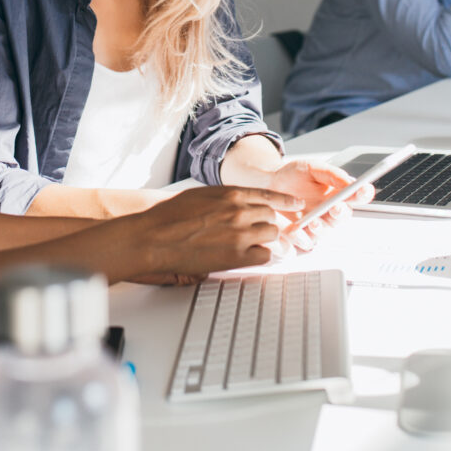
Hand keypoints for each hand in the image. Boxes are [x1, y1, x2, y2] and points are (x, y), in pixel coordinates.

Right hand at [121, 186, 303, 277]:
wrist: (155, 236)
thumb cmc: (171, 216)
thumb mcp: (201, 195)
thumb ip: (225, 198)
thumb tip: (237, 203)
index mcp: (231, 193)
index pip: (269, 195)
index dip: (285, 200)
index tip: (295, 203)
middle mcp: (240, 211)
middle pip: (272, 217)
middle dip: (267, 224)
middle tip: (261, 232)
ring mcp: (240, 234)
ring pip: (272, 235)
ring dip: (266, 240)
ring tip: (253, 245)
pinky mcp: (236, 256)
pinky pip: (264, 256)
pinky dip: (261, 257)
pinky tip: (250, 256)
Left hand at [262, 159, 373, 251]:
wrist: (269, 183)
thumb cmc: (293, 175)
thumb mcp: (313, 168)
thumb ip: (333, 174)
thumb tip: (351, 181)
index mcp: (338, 193)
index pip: (357, 196)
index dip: (363, 194)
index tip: (364, 190)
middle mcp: (330, 210)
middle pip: (344, 216)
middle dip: (341, 212)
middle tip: (336, 207)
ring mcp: (318, 223)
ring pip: (326, 230)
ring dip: (321, 226)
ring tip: (313, 221)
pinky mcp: (303, 234)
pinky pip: (306, 240)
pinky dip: (302, 236)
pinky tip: (296, 229)